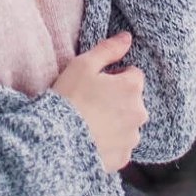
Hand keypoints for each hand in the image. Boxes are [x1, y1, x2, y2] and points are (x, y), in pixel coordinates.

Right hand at [50, 31, 146, 171]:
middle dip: (118, 100)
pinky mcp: (122, 158)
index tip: (97, 83)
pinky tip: (91, 140)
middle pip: (133, 100)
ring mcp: (132, 138)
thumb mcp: (83, 65)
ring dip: (116, 122)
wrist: (56, 139)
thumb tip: (127, 37)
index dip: (115, 76)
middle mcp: (139, 113)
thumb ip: (108, 49)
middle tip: (91, 103)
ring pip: (127, 124)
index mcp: (132, 88)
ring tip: (89, 123)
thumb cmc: (69, 98)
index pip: (133, 74)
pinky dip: (110, 143)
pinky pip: (120, 147)